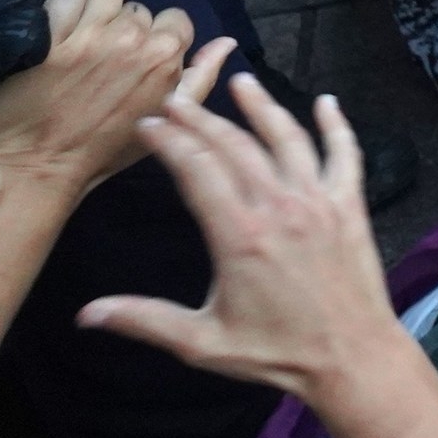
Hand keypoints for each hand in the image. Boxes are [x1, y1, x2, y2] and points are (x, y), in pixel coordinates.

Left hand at [0, 0, 233, 196]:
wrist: (36, 166)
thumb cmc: (101, 150)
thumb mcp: (165, 118)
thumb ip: (201, 77)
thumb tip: (226, 42)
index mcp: (165, 58)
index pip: (176, 18)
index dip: (157, 35)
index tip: (136, 55)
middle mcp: (132, 38)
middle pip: (138, 7)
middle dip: (124, 24)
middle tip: (103, 53)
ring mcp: (90, 33)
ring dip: (98, 2)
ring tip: (82, 28)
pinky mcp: (50, 32)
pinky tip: (62, 13)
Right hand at [78, 76, 404, 401]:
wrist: (351, 356)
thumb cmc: (276, 353)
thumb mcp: (202, 342)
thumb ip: (145, 321)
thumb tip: (86, 314)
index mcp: (240, 235)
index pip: (199, 171)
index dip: (172, 143)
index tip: (150, 123)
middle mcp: (281, 207)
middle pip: (237, 147)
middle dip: (204, 119)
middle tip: (179, 99)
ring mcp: (320, 201)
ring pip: (289, 139)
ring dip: (264, 107)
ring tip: (242, 81)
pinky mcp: (351, 206)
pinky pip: (345, 155)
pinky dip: (337, 125)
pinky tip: (327, 102)